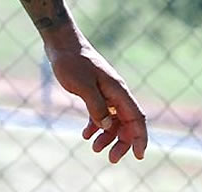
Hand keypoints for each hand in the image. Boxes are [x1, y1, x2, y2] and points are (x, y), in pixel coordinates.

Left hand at [48, 41, 147, 162]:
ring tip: (94, 148)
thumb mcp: (83, 86)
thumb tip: (108, 127)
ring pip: (114, 120)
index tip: (139, 156)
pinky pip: (101, 113)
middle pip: (127, 123)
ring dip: (107, 136)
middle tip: (112, 159)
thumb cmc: (72, 62)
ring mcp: (106, 92)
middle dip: (122, 142)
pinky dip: (96, 125)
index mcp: (118, 91)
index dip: (140, 138)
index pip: (136, 118)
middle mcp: (116, 93)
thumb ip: (97, 107)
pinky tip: (86, 134)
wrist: (61, 44)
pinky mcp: (94, 92)